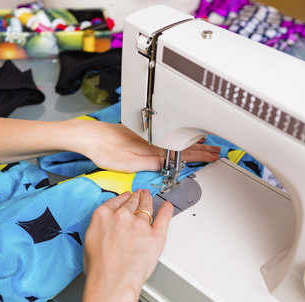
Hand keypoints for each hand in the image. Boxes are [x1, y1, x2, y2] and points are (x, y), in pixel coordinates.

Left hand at [72, 120, 219, 172]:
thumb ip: (150, 164)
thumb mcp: (129, 163)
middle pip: (181, 144)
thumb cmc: (104, 149)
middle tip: (216, 150)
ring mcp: (146, 135)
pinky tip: (179, 137)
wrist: (89, 137)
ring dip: (191, 142)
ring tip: (205, 143)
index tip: (212, 156)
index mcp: (152, 147)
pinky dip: (178, 137)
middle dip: (200, 148)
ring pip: (175, 139)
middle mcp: (152, 139)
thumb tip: (167, 165)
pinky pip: (166, 135)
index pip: (182, 153)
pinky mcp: (139, 133)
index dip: (199, 156)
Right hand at [81, 189, 172, 301]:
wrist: (111, 281)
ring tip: (149, 198)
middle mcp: (122, 216)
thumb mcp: (90, 239)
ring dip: (148, 201)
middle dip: (136, 197)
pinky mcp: (155, 235)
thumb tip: (106, 226)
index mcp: (103, 216)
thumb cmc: (99, 268)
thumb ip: (100, 226)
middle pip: (132, 202)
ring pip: (146, 208)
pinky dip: (167, 210)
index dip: (122, 197)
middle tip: (139, 194)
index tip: (126, 196)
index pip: (115, 201)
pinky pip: (164, 218)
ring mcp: (140, 224)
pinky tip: (167, 206)